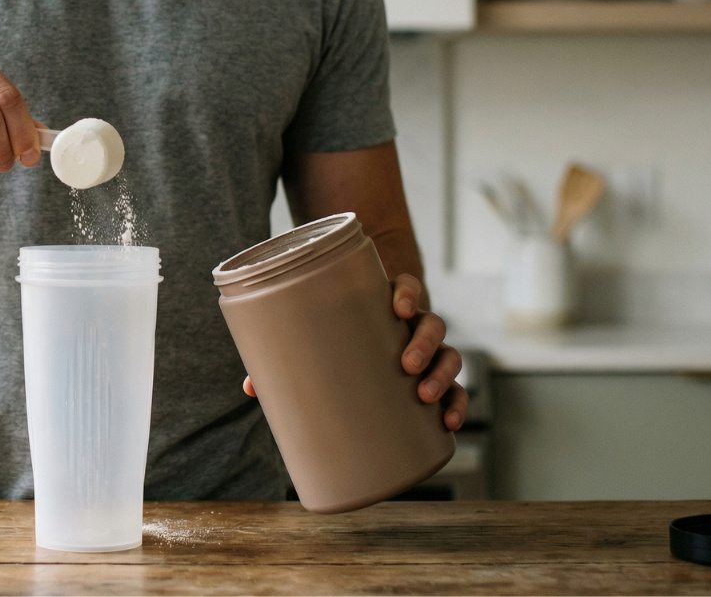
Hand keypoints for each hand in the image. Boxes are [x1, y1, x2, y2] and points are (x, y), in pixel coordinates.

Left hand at [242, 273, 468, 431]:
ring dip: (443, 375)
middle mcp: (412, 326)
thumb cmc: (336, 339)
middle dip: (424, 344)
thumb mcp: (316, 340)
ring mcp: (426, 354)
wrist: (361, 346)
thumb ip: (286, 357)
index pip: (407, 286)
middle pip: (432, 324)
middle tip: (406, 364)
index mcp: (385, 306)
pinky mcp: (432, 381)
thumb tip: (253, 386)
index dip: (408, 293)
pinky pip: (455, 391)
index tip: (397, 306)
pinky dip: (457, 405)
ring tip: (425, 396)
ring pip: (449, 355)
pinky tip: (449, 424)